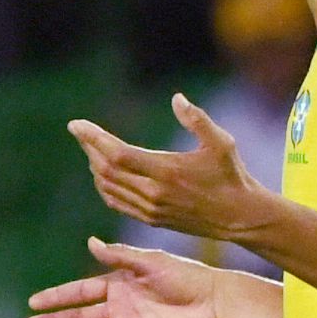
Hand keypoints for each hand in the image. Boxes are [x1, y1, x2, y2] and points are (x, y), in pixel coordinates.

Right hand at [24, 238, 223, 317]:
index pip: (80, 292)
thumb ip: (120, 256)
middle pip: (80, 317)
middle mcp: (120, 308)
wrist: (216, 300)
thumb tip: (90, 242)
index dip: (57, 296)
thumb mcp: (150, 262)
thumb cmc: (186, 275)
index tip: (34, 302)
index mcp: (118, 285)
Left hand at [69, 96, 280, 239]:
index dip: (94, 138)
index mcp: (167, 171)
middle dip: (89, 148)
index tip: (76, 124)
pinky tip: (102, 173)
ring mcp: (151, 209)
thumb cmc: (232, 175)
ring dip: (95, 166)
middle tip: (81, 132)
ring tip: (90, 148)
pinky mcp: (151, 219)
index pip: (118, 154)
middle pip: (106, 170)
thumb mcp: (222, 142)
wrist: (240, 217)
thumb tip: (176, 98)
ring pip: (108, 187)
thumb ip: (197, 119)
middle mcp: (154, 193)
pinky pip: (117, 202)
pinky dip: (104, 186)